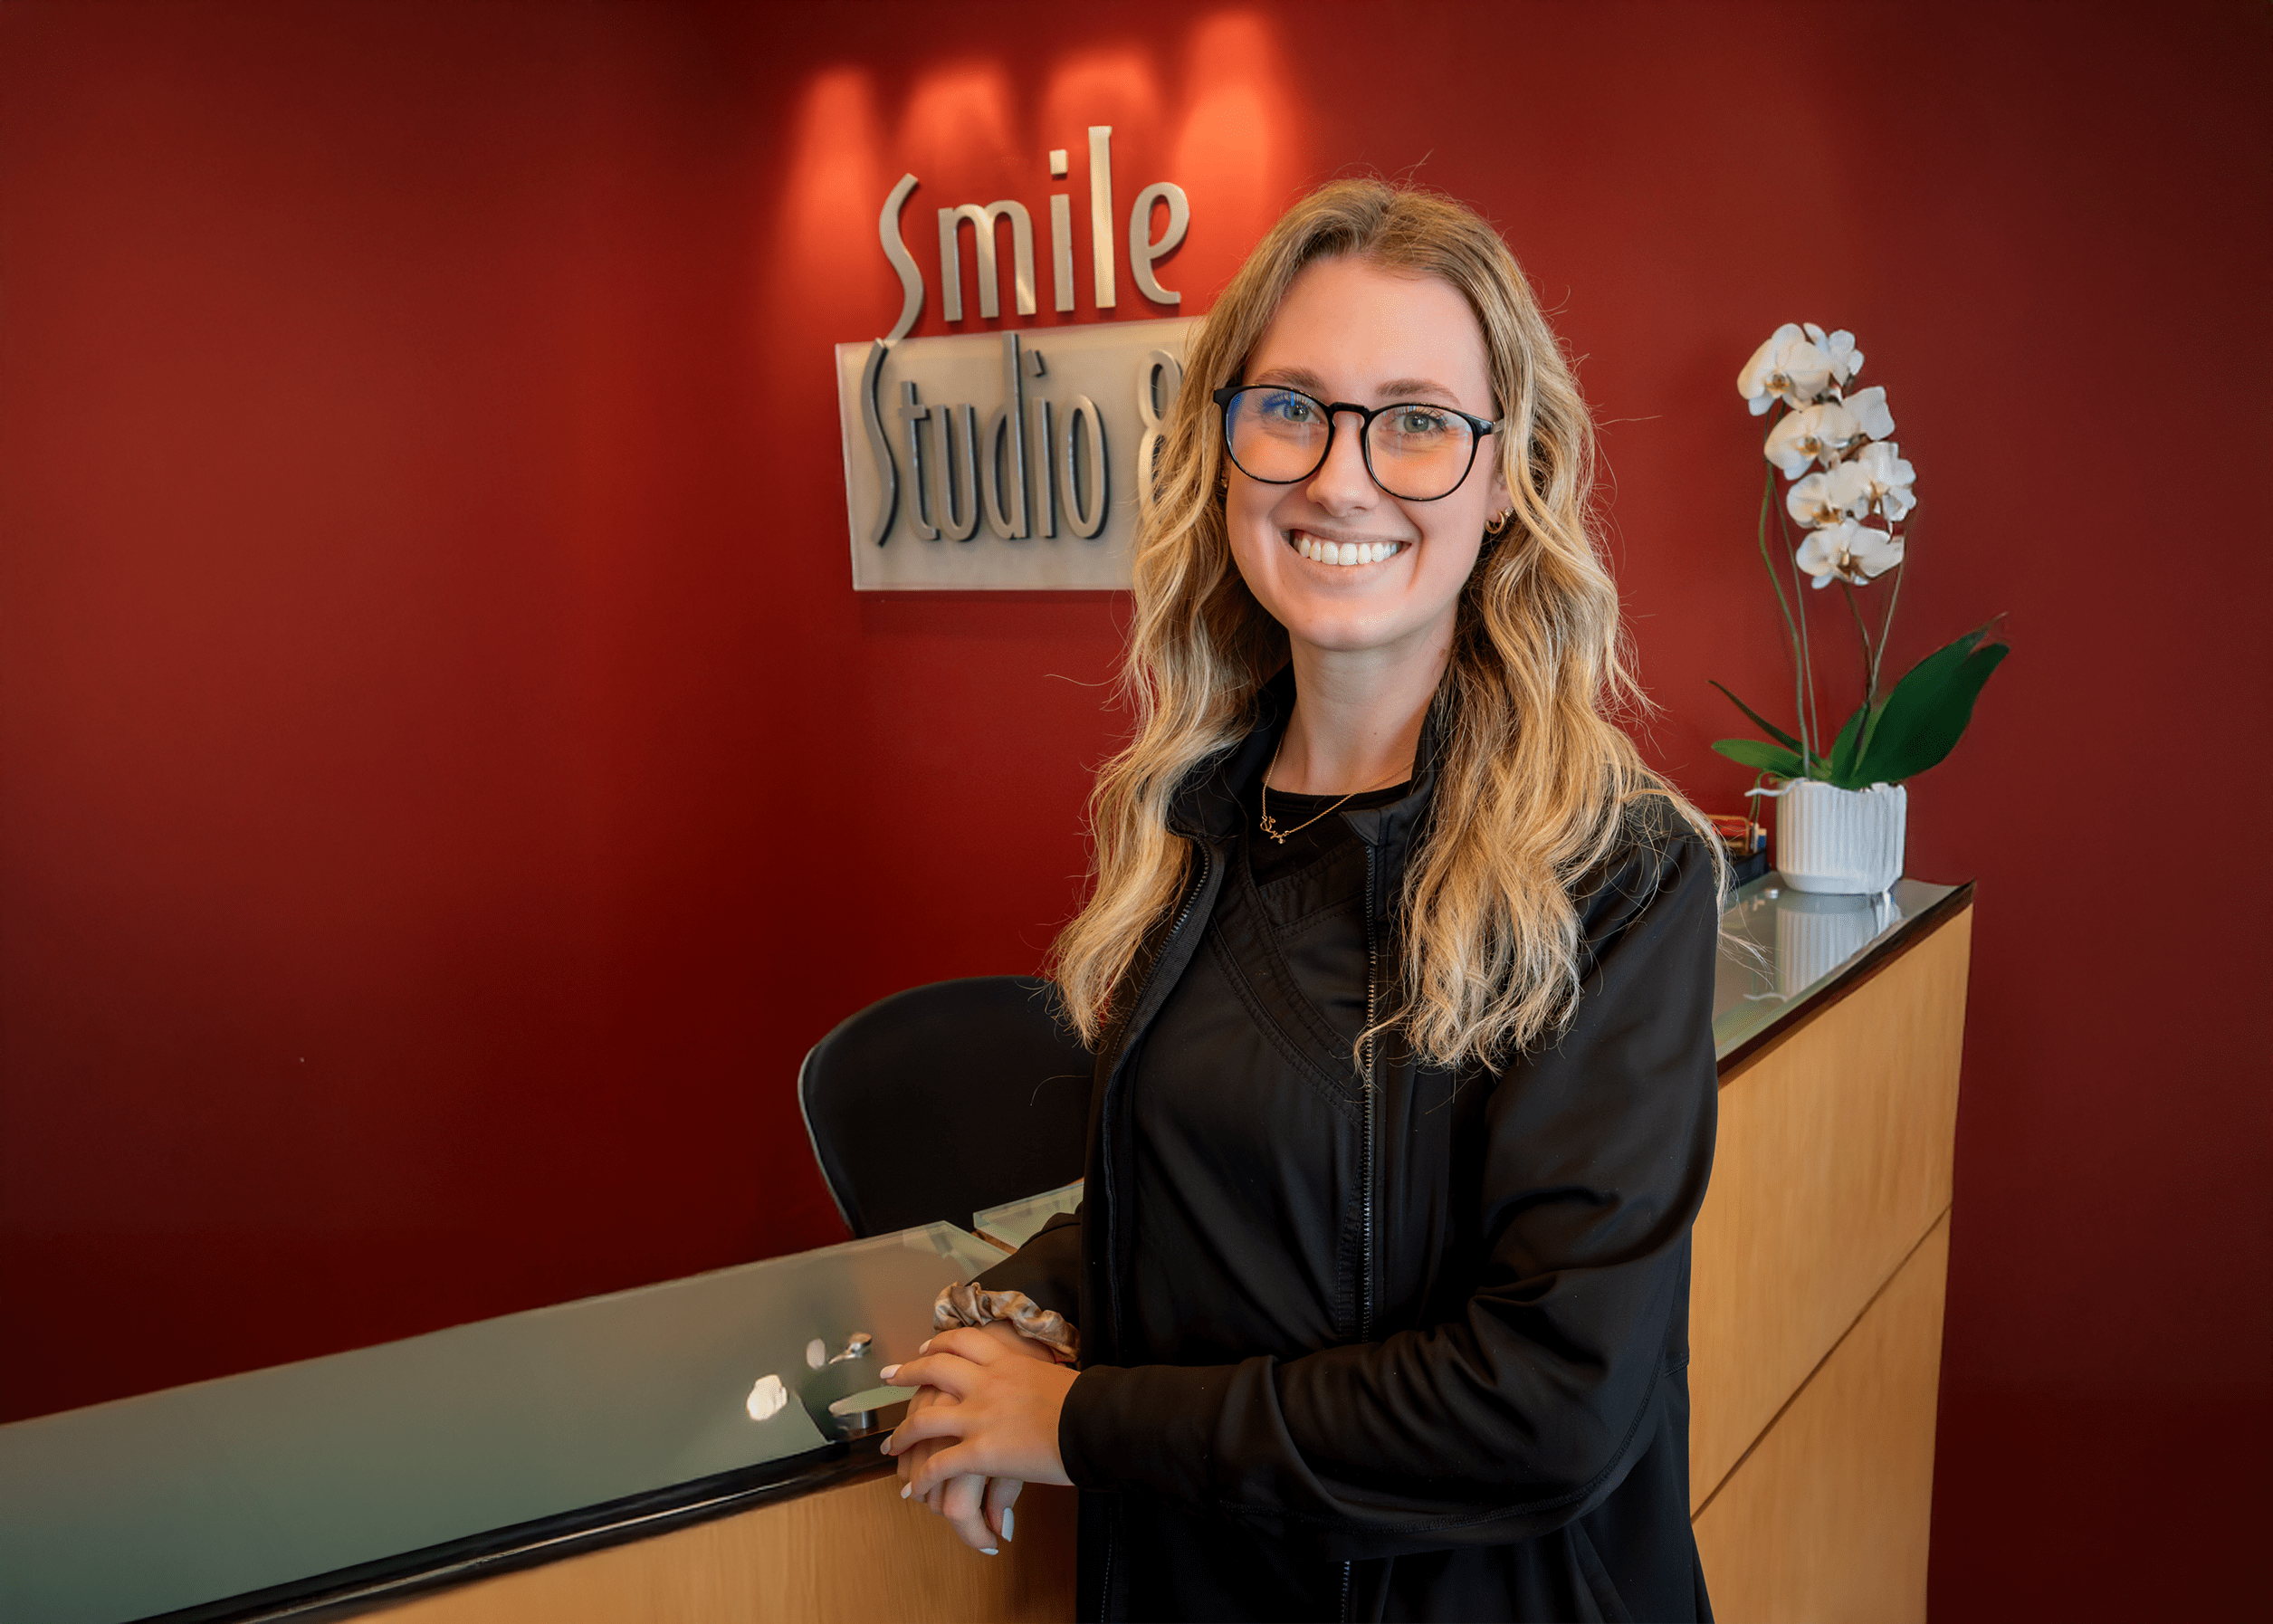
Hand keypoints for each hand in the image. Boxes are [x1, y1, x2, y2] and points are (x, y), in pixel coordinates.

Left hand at [882, 1324, 1076, 1514]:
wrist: (1097, 1423)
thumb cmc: (1089, 1403)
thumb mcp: (1061, 1377)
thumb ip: (1042, 1379)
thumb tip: (1050, 1385)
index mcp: (1008, 1362)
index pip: (964, 1341)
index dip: (940, 1343)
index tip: (926, 1348)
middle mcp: (986, 1383)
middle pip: (934, 1369)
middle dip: (907, 1373)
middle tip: (890, 1375)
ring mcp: (979, 1416)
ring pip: (924, 1419)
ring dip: (902, 1433)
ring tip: (890, 1444)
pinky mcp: (981, 1451)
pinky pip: (938, 1465)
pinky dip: (921, 1479)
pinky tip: (914, 1489)